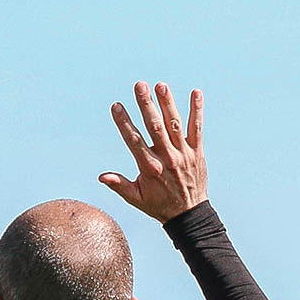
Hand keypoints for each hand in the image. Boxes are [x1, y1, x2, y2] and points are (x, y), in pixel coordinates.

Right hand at [99, 81, 207, 222]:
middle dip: (146, 105)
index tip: (116, 106)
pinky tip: (195, 93)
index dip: (124, 122)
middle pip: (154, 127)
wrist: (189, 214)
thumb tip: (101, 177)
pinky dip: (196, 110)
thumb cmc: (159, 205)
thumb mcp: (136, 198)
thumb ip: (119, 185)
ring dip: (168, 103)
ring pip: (174, 124)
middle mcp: (167, 158)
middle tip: (139, 85)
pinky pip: (197, 128)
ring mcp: (183, 154)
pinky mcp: (197, 152)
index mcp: (149, 168)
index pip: (134, 140)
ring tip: (161, 85)